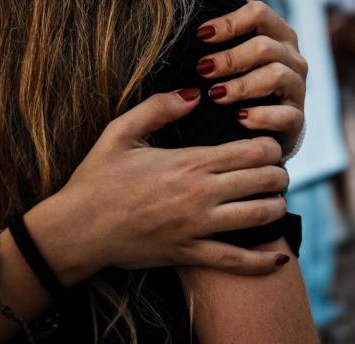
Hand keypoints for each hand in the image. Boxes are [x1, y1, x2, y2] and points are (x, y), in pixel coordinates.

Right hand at [29, 90, 292, 286]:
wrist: (75, 230)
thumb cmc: (97, 179)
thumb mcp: (120, 132)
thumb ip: (158, 107)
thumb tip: (194, 93)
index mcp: (190, 162)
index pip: (252, 150)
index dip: (271, 147)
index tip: (270, 146)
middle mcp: (200, 193)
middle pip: (264, 181)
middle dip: (279, 175)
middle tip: (278, 174)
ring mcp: (197, 226)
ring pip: (258, 216)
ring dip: (277, 207)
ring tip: (277, 201)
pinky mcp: (189, 254)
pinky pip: (235, 260)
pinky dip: (261, 261)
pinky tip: (279, 258)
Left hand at [195, 0, 308, 158]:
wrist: (265, 126)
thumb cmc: (247, 82)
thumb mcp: (240, 49)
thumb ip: (236, 20)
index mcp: (279, 35)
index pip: (260, 12)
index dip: (229, 21)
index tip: (201, 34)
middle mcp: (293, 58)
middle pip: (265, 46)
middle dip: (230, 57)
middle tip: (202, 69)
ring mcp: (298, 89)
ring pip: (277, 76)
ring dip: (242, 85)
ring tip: (215, 95)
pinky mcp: (297, 120)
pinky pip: (286, 115)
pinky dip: (261, 116)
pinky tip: (238, 118)